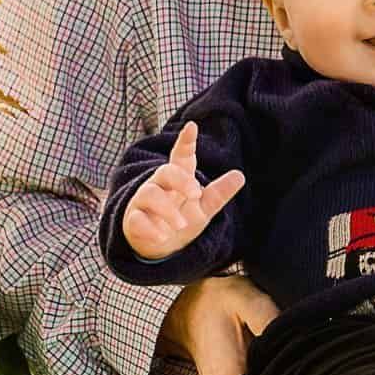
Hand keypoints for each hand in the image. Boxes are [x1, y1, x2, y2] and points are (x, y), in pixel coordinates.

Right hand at [122, 121, 245, 260]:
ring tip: (181, 224)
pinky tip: (163, 236)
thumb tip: (240, 175)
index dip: (186, 142)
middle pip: (165, 172)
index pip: (182, 157)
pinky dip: (150, 229)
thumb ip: (219, 193)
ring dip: (167, 210)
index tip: (192, 127)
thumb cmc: (181, 221)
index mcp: (177, 179)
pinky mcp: (134, 222)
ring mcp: (144, 203)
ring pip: (149, 195)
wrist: (159, 248)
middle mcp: (158, 186)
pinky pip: (137, 220)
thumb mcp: (203, 208)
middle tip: (196, 194)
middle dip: (180, 180)